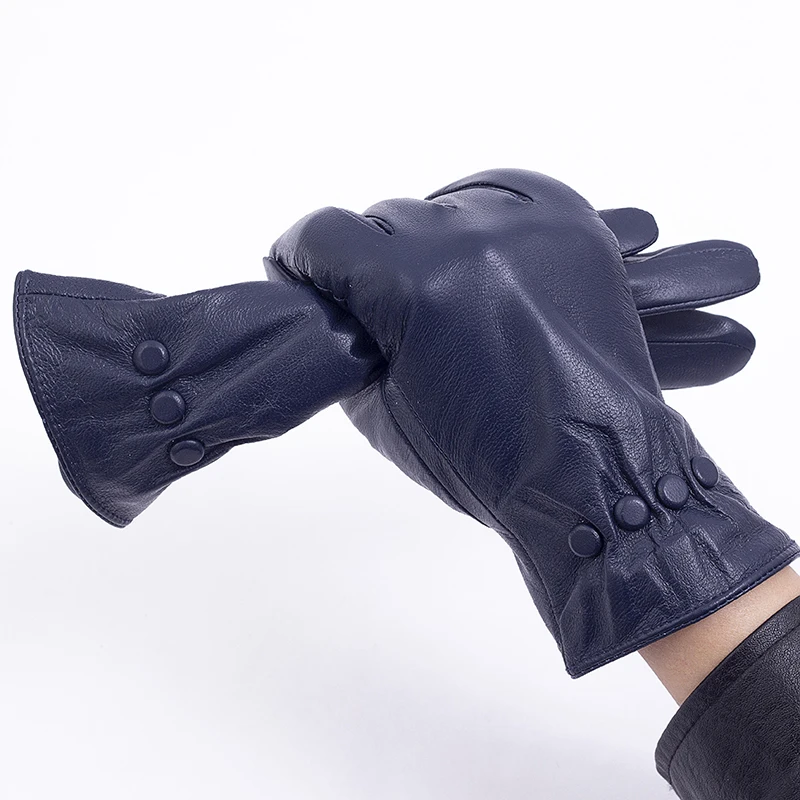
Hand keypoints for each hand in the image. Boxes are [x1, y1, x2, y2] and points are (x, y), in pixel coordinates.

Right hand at [268, 168, 797, 675]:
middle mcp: (467, 243)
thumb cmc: (486, 461)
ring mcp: (526, 227)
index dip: (302, 256)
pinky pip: (506, 193)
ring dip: (430, 244)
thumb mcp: (385, 415)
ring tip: (447, 289)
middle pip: (384, 217)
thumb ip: (351, 346)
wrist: (591, 470)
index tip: (304, 272)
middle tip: (383, 300)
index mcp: (412, 290)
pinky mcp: (573, 225)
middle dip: (370, 259)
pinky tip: (483, 253)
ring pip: (443, 204)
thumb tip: (340, 305)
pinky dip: (484, 219)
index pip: (324, 233)